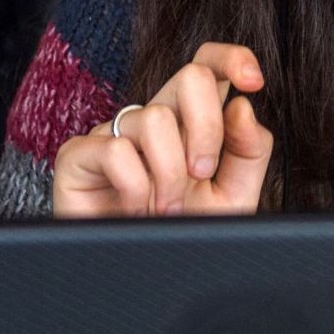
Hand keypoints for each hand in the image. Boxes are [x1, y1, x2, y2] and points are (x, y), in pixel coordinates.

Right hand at [52, 43, 272, 218]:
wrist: (138, 275)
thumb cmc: (182, 234)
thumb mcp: (231, 197)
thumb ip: (248, 153)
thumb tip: (242, 106)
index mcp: (189, 122)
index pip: (207, 66)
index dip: (231, 59)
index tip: (255, 82)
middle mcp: (153, 120)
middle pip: (190, 78)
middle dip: (208, 128)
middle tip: (202, 175)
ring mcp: (113, 134)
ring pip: (155, 119)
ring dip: (170, 174)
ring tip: (167, 209)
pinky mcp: (78, 155)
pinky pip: (116, 151)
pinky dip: (136, 188)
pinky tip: (134, 209)